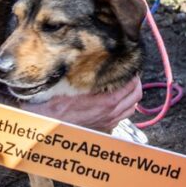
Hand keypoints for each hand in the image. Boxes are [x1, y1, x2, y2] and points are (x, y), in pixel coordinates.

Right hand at [27, 76, 141, 130]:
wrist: (49, 122)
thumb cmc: (58, 103)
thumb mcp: (74, 84)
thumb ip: (90, 75)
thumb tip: (97, 59)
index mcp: (106, 102)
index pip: (130, 86)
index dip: (133, 75)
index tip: (130, 67)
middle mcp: (111, 113)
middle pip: (135, 97)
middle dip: (136, 84)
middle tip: (131, 75)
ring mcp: (109, 121)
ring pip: (131, 109)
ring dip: (132, 97)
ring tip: (127, 86)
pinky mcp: (104, 127)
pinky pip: (122, 117)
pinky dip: (125, 107)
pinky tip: (117, 100)